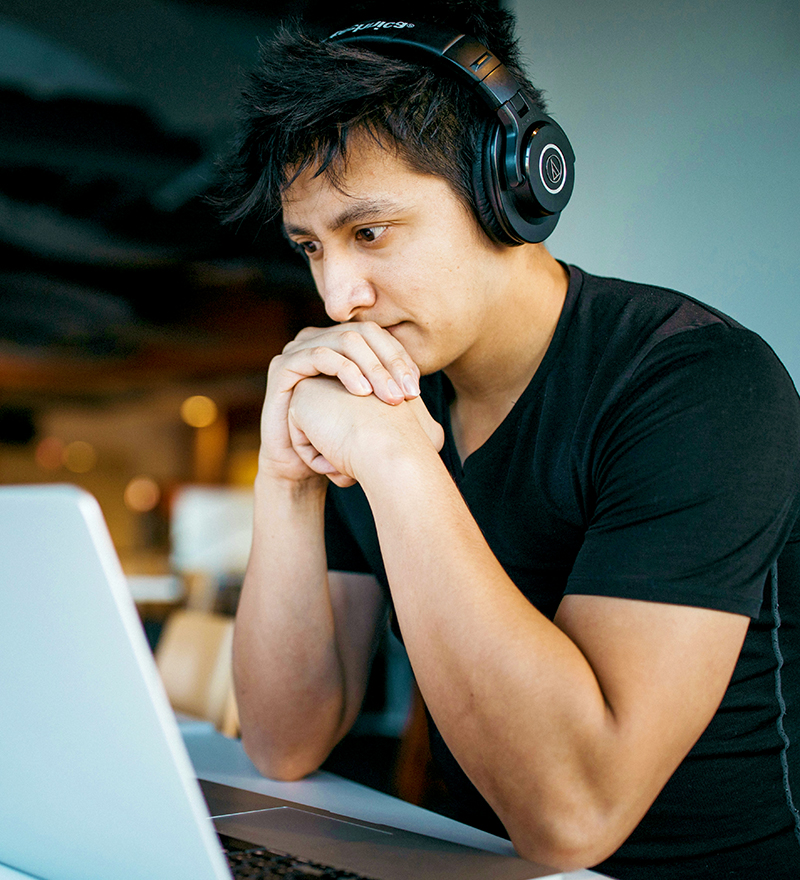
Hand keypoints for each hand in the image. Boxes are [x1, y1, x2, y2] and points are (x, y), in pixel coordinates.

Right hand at [259, 322, 420, 482]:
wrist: (301, 466)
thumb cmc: (338, 440)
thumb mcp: (371, 413)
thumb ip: (390, 391)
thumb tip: (420, 385)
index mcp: (340, 345)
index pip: (379, 337)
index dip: (400, 358)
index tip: (416, 389)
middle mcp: (320, 340)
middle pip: (364, 333)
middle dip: (390, 363)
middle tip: (408, 394)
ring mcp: (299, 350)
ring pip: (346, 341)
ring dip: (373, 368)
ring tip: (390, 397)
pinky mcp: (283, 365)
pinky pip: (320, 356)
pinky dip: (346, 371)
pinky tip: (362, 393)